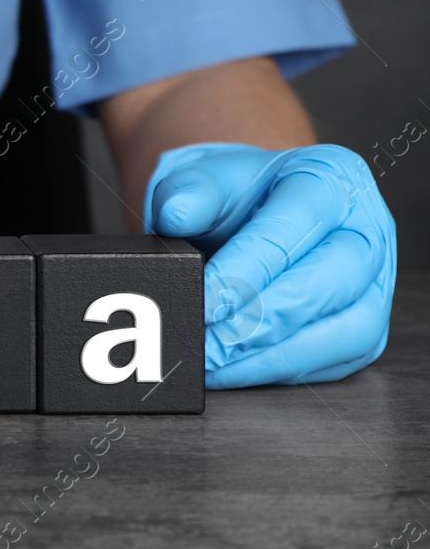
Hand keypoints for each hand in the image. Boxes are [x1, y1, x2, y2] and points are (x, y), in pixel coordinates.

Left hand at [144, 142, 394, 388]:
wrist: (245, 208)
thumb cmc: (231, 194)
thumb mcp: (201, 177)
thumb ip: (187, 190)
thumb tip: (177, 214)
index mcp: (329, 179)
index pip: (293, 228)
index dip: (246, 271)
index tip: (204, 302)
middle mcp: (365, 230)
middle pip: (330, 282)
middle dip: (264, 321)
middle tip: (210, 343)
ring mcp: (372, 282)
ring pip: (346, 330)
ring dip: (275, 355)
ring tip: (218, 364)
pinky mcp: (363, 324)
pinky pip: (337, 358)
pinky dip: (283, 369)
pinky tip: (237, 371)